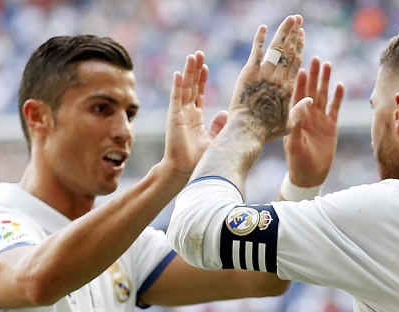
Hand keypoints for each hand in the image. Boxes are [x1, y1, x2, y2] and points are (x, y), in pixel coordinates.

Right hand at [164, 51, 228, 175]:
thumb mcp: (214, 139)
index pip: (199, 93)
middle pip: (192, 86)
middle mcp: (187, 113)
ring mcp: (179, 114)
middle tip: (199, 53)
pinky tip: (179, 73)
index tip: (206, 65)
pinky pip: (176, 97)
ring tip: (192, 56)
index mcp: (196, 118)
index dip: (202, 79)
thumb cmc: (199, 159)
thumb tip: (225, 112)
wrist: (185, 170)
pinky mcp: (174, 117)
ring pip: (184, 88)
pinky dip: (177, 85)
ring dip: (188, 72)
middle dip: (195, 70)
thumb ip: (218, 126)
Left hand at [227, 15, 309, 141]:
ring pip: (277, 48)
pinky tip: (263, 27)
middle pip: (289, 51)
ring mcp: (265, 73)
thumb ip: (299, 110)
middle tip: (298, 19)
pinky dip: (259, 39)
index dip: (299, 46)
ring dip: (283, 31)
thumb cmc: (267, 130)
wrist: (248, 129)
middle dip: (294, 33)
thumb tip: (311, 100)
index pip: (296, 62)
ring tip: (289, 19)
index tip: (301, 34)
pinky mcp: (250, 72)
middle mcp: (279, 78)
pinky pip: (256, 52)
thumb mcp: (288, 124)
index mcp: (289, 88)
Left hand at [283, 57, 344, 186]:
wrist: (310, 175)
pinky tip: (340, 85)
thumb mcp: (293, 144)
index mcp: (295, 118)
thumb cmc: (297, 161)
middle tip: (315, 58)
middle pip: (311, 90)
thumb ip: (297, 124)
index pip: (297, 96)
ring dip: (325, 80)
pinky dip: (338, 97)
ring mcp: (319, 119)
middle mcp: (307, 115)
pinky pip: (335, 108)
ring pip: (323, 95)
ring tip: (327, 64)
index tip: (300, 68)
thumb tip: (303, 105)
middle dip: (313, 74)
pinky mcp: (331, 125)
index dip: (299, 82)